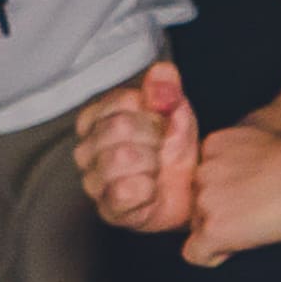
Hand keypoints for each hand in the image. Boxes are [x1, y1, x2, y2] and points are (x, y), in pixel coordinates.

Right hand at [73, 65, 198, 237]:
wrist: (193, 189)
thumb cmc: (174, 147)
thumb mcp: (175, 109)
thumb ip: (166, 87)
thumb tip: (162, 72)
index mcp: (97, 118)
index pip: (121, 101)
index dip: (151, 113)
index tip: (162, 124)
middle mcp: (87, 148)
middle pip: (119, 127)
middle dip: (153, 137)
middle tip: (162, 149)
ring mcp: (94, 180)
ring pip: (120, 158)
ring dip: (152, 164)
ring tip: (158, 170)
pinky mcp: (107, 208)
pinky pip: (123, 191)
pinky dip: (148, 191)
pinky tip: (153, 190)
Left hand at [172, 110, 280, 263]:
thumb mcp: (262, 142)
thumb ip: (239, 157)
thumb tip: (240, 182)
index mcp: (211, 145)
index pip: (199, 178)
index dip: (223, 193)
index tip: (246, 197)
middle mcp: (200, 170)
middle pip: (195, 203)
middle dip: (219, 213)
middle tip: (254, 214)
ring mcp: (204, 200)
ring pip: (196, 227)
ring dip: (221, 231)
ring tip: (255, 226)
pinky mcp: (212, 229)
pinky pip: (195, 254)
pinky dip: (214, 256)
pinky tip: (237, 248)